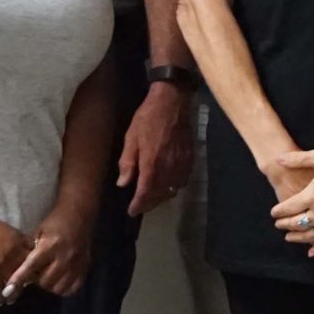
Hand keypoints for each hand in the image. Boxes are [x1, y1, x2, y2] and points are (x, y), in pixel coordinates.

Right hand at [0, 205, 32, 299]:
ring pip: (16, 283)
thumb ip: (12, 239)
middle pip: (29, 271)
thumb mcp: (1, 227)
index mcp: (18, 239)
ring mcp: (3, 264)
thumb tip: (17, 249)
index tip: (33, 270)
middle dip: (28, 279)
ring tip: (12, 297)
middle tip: (24, 286)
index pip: (35, 254)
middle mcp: (14, 252)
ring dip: (14, 291)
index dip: (36, 263)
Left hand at [7, 213, 94, 297]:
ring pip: (58, 289)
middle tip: (36, 272)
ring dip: (50, 285)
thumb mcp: (38, 233)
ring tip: (48, 275)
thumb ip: (32, 253)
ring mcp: (77, 264)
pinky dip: (64, 288)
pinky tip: (60, 279)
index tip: (8, 291)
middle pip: (45, 282)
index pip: (31, 267)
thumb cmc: (55, 222)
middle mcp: (64, 257)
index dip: (18, 279)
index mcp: (50, 246)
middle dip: (37, 280)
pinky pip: (72, 289)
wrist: (79, 214)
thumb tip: (23, 274)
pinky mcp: (85, 268)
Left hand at [116, 83, 193, 216]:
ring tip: (152, 197)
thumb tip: (123, 183)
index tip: (132, 211)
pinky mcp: (190, 158)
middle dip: (149, 203)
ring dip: (162, 197)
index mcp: (152, 163)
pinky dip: (174, 187)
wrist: (173, 101)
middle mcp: (168, 168)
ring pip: (172, 189)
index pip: (145, 192)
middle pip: (160, 194)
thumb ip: (127, 162)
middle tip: (140, 206)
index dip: (139, 205)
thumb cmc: (148, 117)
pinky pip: (183, 180)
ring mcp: (181, 164)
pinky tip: (168, 184)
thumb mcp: (131, 138)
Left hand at [267, 148, 313, 271]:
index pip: (287, 208)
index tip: (274, 213)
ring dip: (298, 238)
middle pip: (296, 224)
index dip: (278, 211)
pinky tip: (312, 251)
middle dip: (284, 225)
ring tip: (289, 237)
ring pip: (310, 236)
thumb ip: (296, 159)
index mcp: (311, 196)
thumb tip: (277, 159)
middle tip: (278, 225)